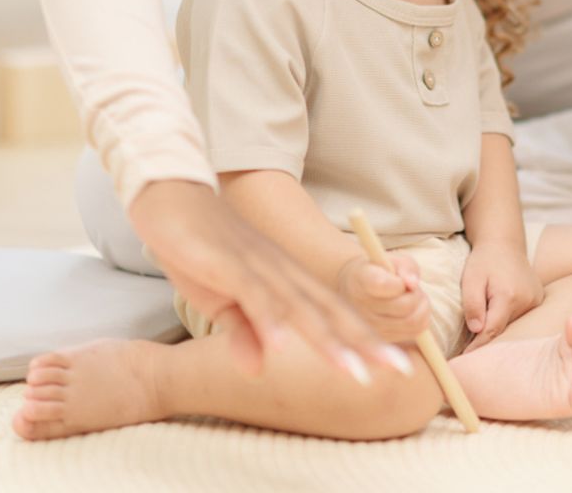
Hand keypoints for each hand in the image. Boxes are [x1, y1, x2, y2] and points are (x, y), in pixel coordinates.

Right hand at [129, 180, 398, 380]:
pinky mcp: (229, 263)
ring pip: (300, 306)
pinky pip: (253, 295)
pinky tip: (282, 347)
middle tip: (400, 369)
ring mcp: (258, 266)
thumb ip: (245, 332)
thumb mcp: (221, 301)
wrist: (171, 200)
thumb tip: (260, 370)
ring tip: (355, 372)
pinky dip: (269, 320)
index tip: (398, 365)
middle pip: (329, 311)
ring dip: (327, 340)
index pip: (333, 314)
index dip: (365, 339)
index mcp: (286, 280)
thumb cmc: (201, 251)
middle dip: (364, 342)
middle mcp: (282, 272)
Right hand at [337, 252, 430, 343]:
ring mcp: (371, 327)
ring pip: (412, 322)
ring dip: (422, 308)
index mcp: (362, 280)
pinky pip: (413, 333)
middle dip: (417, 295)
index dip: (400, 282)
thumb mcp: (392, 260)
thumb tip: (413, 284)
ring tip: (415, 298)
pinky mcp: (383, 339)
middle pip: (404, 306)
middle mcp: (362, 307)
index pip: (383, 285)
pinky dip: (421, 320)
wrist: (358, 288)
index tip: (399, 279)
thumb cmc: (380, 270)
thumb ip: (406, 267)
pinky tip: (413, 310)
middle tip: (413, 288)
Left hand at [460, 239, 543, 350]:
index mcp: (508, 295)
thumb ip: (472, 304)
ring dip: (497, 327)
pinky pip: (520, 317)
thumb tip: (476, 330)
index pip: (492, 330)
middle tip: (469, 349)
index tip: (467, 358)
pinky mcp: (538, 299)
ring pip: (512, 324)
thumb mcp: (471, 278)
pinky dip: (507, 319)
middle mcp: (527, 300)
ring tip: (481, 329)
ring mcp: (535, 299)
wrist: (503, 242)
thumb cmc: (484, 260)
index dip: (478, 346)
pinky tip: (497, 316)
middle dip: (487, 337)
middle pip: (503, 328)